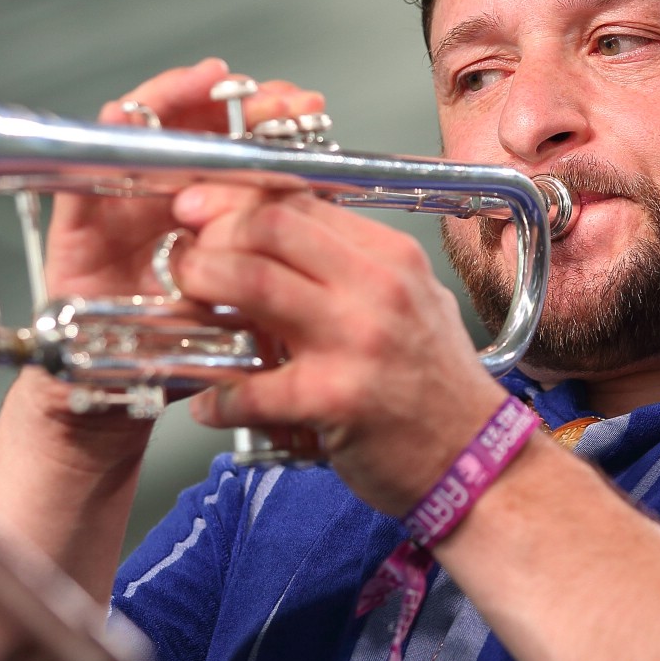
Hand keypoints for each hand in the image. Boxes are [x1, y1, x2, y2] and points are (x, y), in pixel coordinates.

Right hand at [19, 59, 325, 431]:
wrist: (118, 404)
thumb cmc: (183, 359)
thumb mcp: (248, 307)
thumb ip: (276, 263)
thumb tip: (331, 213)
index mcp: (212, 219)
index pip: (242, 152)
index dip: (274, 128)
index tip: (309, 114)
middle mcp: (166, 203)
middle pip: (201, 130)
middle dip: (240, 104)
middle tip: (277, 98)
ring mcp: (122, 208)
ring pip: (148, 131)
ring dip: (182, 100)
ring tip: (215, 82)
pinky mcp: (78, 226)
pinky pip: (89, 168)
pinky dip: (112, 135)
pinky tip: (138, 113)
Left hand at [166, 184, 511, 514]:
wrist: (476, 460)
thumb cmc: (437, 387)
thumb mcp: (413, 302)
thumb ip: (354, 268)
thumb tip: (280, 241)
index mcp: (392, 258)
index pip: (302, 201)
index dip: (238, 200)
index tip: (201, 209)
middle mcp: (377, 288)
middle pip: (270, 226)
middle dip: (211, 234)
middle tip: (183, 255)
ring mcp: (357, 341)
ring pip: (253, 284)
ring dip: (202, 287)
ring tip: (183, 305)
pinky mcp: (336, 400)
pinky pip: (252, 387)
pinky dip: (217, 395)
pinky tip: (207, 402)